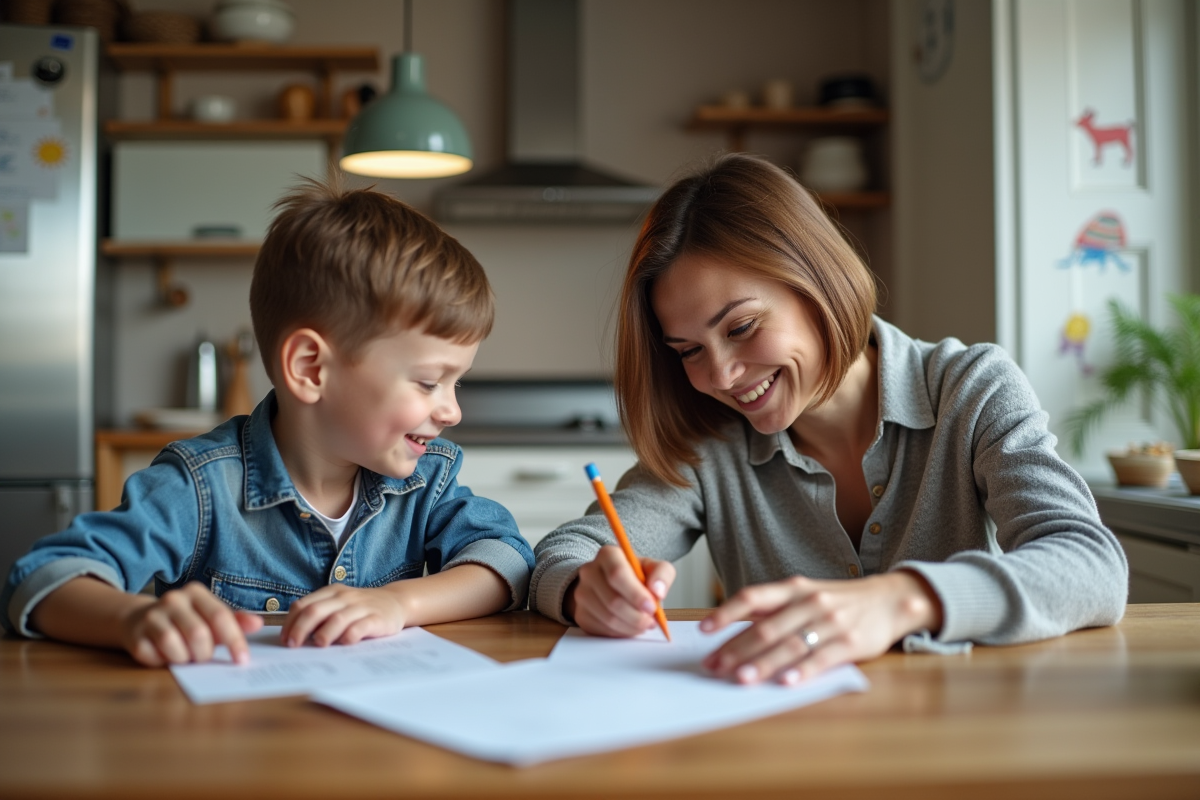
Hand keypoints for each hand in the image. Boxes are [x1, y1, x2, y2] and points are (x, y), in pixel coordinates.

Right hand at [119, 582, 262, 666]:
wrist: (141, 619)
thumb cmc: (186, 620)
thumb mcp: (210, 617)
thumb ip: (235, 622)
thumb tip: (258, 624)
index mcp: (195, 592)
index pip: (220, 616)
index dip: (234, 640)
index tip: (242, 660)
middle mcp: (173, 600)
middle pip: (198, 634)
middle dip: (205, 654)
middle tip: (203, 658)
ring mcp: (151, 616)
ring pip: (174, 646)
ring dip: (184, 659)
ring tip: (185, 656)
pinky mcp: (134, 635)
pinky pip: (154, 656)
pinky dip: (163, 662)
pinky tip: (165, 656)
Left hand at [280, 584, 407, 647]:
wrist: (396, 601)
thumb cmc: (361, 608)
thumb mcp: (340, 604)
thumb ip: (321, 614)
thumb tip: (295, 636)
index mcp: (331, 593)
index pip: (303, 605)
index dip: (290, 622)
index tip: (285, 639)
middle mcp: (344, 597)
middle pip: (315, 611)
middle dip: (300, 629)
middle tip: (293, 645)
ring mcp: (361, 607)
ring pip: (337, 618)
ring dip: (324, 633)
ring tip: (318, 645)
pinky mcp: (376, 619)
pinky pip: (360, 627)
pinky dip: (349, 636)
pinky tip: (344, 643)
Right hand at [564, 544, 674, 636]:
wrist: (611, 584)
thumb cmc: (635, 575)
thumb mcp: (652, 567)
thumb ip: (662, 574)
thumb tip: (658, 592)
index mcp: (608, 555)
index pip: (617, 573)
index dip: (636, 594)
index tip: (651, 607)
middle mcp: (589, 572)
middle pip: (613, 600)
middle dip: (636, 616)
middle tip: (651, 621)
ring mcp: (582, 594)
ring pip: (608, 618)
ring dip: (631, 626)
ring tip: (644, 623)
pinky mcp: (580, 614)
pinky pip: (602, 629)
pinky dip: (621, 632)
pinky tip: (630, 626)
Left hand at [700, 570, 942, 684]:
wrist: (889, 600)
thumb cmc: (838, 600)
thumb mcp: (805, 592)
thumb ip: (772, 606)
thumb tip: (731, 622)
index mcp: (794, 588)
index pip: (753, 597)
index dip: (726, 613)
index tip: (703, 630)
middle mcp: (810, 602)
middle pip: (767, 627)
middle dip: (737, 649)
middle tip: (714, 667)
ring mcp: (831, 622)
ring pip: (790, 645)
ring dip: (764, 663)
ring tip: (742, 678)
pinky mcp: (851, 643)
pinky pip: (822, 659)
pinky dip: (802, 671)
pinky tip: (784, 682)